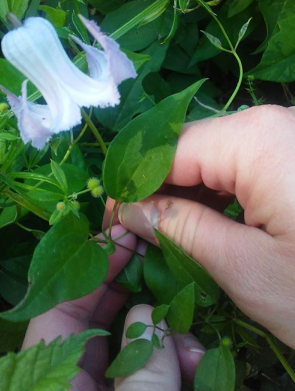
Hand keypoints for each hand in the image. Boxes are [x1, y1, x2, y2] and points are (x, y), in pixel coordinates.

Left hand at [23, 225, 203, 390]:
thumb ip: (144, 371)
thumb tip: (150, 315)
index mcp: (54, 390)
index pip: (60, 309)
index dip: (92, 266)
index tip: (126, 235)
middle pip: (102, 322)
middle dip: (137, 292)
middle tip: (163, 261)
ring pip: (137, 350)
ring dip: (172, 342)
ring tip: (196, 354)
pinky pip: (159, 380)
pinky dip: (183, 372)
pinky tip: (203, 375)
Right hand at [118, 105, 294, 349]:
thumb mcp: (247, 268)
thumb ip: (182, 231)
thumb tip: (134, 210)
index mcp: (254, 139)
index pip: (167, 151)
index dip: (132, 185)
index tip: (113, 220)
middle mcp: (274, 122)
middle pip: (194, 148)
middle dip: (162, 189)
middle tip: (141, 234)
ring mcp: (293, 135)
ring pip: (220, 156)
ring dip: (192, 194)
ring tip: (174, 235)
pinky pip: (250, 164)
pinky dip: (225, 193)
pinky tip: (217, 225)